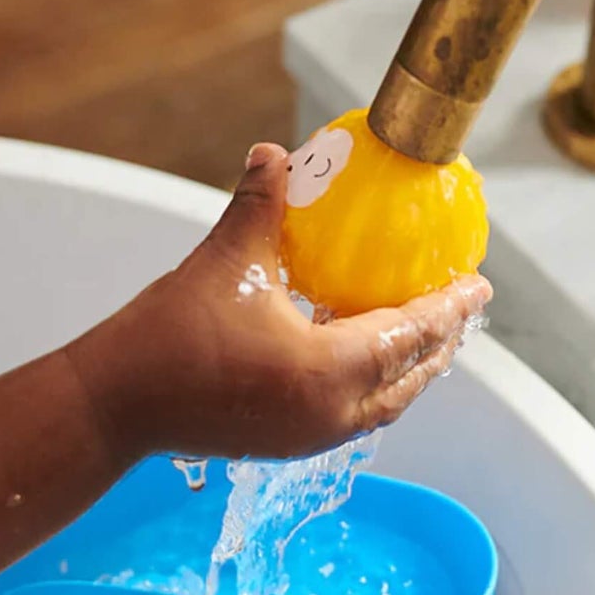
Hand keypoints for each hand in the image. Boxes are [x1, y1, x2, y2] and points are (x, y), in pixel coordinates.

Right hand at [69, 144, 491, 460]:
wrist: (113, 405)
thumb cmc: (169, 333)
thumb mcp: (226, 259)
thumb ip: (262, 203)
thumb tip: (276, 152)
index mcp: (330, 372)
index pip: (412, 335)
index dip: (450, 307)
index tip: (481, 284)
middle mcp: (332, 414)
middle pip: (410, 377)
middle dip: (442, 342)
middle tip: (462, 306)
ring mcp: (310, 436)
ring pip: (385, 402)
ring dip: (410, 366)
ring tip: (425, 330)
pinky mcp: (287, 442)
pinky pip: (353, 411)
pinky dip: (374, 380)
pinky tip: (363, 349)